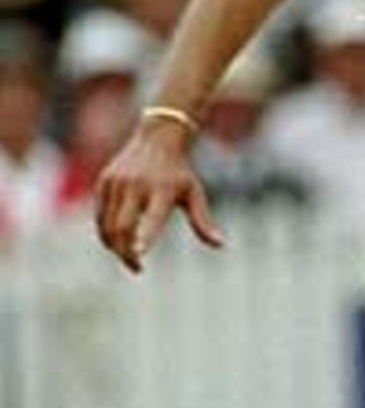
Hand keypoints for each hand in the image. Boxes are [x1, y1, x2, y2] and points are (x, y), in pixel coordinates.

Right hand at [95, 121, 223, 274]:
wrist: (157, 139)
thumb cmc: (179, 173)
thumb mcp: (194, 193)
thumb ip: (203, 221)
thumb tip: (221, 245)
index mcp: (162, 188)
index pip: (153, 216)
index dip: (146, 235)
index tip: (140, 254)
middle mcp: (136, 184)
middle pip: (123, 227)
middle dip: (127, 253)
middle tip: (138, 269)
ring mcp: (117, 182)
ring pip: (108, 225)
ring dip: (115, 248)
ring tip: (131, 260)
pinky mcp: (104, 182)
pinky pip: (100, 217)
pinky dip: (106, 234)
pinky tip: (117, 245)